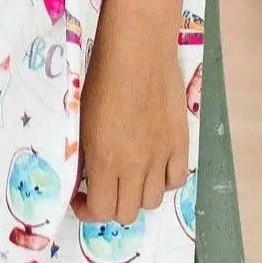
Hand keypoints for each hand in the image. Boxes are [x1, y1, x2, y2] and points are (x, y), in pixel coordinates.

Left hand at [71, 0, 189, 228]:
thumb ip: (85, 154)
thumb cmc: (101, 76)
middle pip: (127, 213)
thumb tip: (84, 175)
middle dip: (111, 205)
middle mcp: (136, 167)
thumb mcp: (81, 119)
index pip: (101, 211)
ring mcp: (162, 156)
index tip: (81, 197)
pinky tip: (154, 167)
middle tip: (102, 188)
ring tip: (129, 176)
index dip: (88, 211)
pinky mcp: (180, 143)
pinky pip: (176, 180)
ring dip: (138, 194)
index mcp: (106, 161)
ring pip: (153, 201)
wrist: (138, 49)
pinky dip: (164, 181)